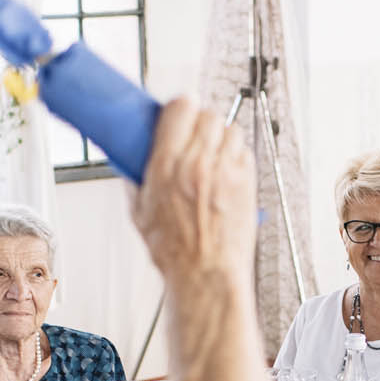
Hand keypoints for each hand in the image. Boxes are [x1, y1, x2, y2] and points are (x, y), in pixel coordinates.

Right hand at [129, 97, 255, 283]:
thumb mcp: (140, 211)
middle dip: (199, 121)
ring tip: (210, 155)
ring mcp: (226, 170)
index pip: (180, 107)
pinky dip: (234, 154)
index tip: (177, 113)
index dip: (180, 107)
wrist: (206, 273)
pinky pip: (243, 150)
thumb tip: (132, 160)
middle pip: (207, 113)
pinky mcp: (247, 180)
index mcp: (167, 165)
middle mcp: (198, 163)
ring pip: (229, 128)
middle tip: (193, 136)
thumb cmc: (175, 251)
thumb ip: (136, 178)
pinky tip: (224, 171)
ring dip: (219, 136)